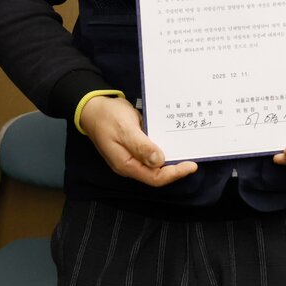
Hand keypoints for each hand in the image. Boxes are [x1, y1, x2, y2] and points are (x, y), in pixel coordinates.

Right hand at [80, 94, 197, 186]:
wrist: (92, 107)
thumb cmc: (107, 117)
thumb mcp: (125, 129)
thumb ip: (141, 146)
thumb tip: (160, 161)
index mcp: (126, 165)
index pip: (155, 178)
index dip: (175, 173)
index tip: (192, 165)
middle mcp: (130, 164)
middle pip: (157, 174)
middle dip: (176, 168)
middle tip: (194, 157)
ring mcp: (132, 156)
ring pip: (155, 164)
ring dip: (171, 158)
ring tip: (188, 150)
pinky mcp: (134, 147)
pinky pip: (152, 152)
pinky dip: (164, 148)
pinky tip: (174, 140)